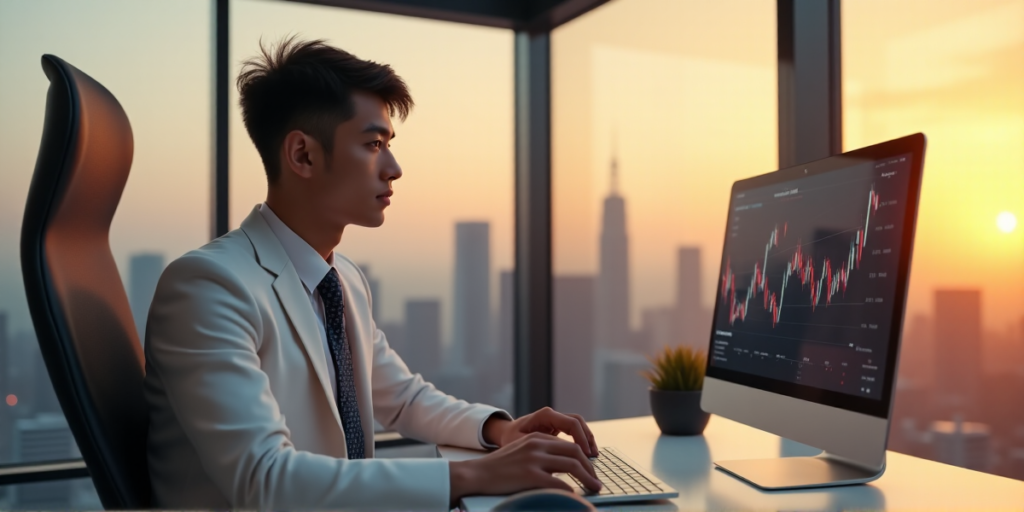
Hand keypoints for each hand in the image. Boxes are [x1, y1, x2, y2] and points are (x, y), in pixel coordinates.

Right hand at [449, 433, 601, 503]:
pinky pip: (558, 483)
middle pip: (575, 452)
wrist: (476, 474)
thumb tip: (565, 467)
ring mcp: (534, 459)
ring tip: (594, 488)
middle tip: (597, 481)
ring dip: (587, 478)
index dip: (585, 458)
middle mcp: (537, 444)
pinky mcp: (529, 475)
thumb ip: (542, 454)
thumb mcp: (522, 451)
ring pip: (571, 465)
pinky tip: (574, 496)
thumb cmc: (500, 468)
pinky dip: (570, 490)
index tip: (591, 470)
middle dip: (590, 467)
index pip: (569, 444)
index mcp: (537, 437)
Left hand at [483, 407, 598, 456]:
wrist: (505, 433)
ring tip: (593, 456)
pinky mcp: (558, 427)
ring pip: (579, 425)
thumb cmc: (510, 438)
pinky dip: (582, 440)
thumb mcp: (522, 443)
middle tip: (592, 456)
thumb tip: (557, 457)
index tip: (585, 454)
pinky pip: (575, 431)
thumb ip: (540, 447)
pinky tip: (586, 454)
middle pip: (578, 422)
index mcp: (545, 415)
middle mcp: (552, 415)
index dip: (581, 438)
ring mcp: (556, 419)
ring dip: (587, 439)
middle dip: (587, 438)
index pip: (571, 423)